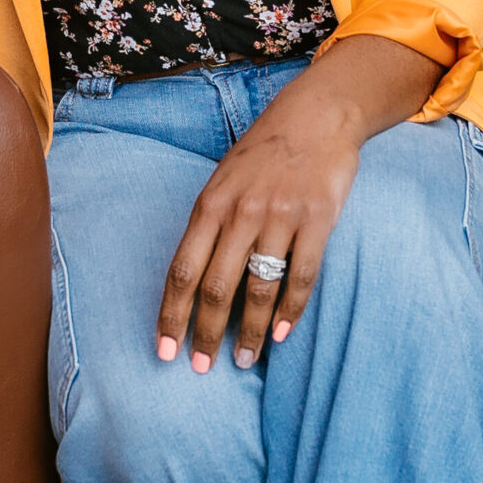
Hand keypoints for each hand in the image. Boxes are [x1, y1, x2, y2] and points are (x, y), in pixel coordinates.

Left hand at [156, 37, 442, 370]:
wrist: (317, 115)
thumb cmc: (264, 153)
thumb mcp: (223, 181)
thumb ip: (210, 225)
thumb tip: (193, 282)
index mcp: (210, 205)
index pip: (181, 271)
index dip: (171, 316)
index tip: (164, 350)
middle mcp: (241, 213)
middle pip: (215, 288)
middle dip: (204, 334)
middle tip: (201, 368)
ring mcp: (280, 216)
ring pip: (258, 289)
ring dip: (249, 332)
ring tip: (245, 360)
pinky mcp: (318, 219)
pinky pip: (302, 276)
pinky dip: (290, 311)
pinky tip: (280, 334)